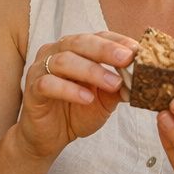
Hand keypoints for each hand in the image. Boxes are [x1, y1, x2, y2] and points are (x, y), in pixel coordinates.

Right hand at [15, 32, 134, 161]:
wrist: (49, 137)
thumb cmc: (76, 111)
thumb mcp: (104, 99)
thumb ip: (118, 86)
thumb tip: (142, 77)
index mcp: (75, 49)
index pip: (97, 36)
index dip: (117, 41)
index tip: (137, 50)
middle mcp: (56, 52)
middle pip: (80, 42)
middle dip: (106, 50)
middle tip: (126, 59)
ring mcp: (41, 69)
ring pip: (64, 61)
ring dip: (91, 71)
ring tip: (112, 83)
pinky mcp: (32, 89)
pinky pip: (48, 84)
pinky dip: (69, 89)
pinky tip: (86, 98)